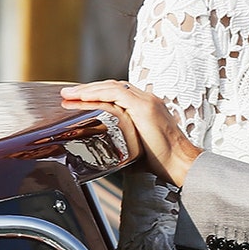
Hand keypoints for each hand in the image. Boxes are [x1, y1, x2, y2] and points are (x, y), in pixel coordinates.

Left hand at [60, 80, 201, 186]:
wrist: (180, 163)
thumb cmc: (161, 161)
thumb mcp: (137, 149)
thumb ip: (122, 145)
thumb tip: (105, 156)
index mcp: (146, 107)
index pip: (117, 93)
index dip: (97, 94)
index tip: (80, 99)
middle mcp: (147, 100)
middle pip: (112, 87)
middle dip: (88, 89)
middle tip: (68, 94)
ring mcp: (146, 101)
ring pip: (112, 87)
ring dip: (88, 90)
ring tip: (69, 94)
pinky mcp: (144, 107)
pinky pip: (116, 94)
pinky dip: (97, 93)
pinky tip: (83, 97)